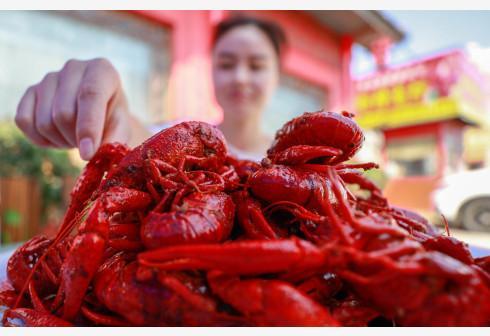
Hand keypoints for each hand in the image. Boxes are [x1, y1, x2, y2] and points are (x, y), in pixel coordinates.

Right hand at [15, 58, 131, 159]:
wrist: (99, 112)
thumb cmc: (113, 118)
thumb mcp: (121, 128)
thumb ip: (113, 139)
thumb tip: (92, 153)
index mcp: (101, 71)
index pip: (90, 95)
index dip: (88, 127)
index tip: (88, 154)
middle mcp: (73, 68)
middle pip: (63, 114)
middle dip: (75, 138)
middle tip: (88, 144)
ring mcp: (49, 78)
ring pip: (44, 121)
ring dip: (60, 140)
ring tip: (76, 137)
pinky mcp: (31, 91)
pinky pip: (24, 121)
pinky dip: (39, 138)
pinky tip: (57, 136)